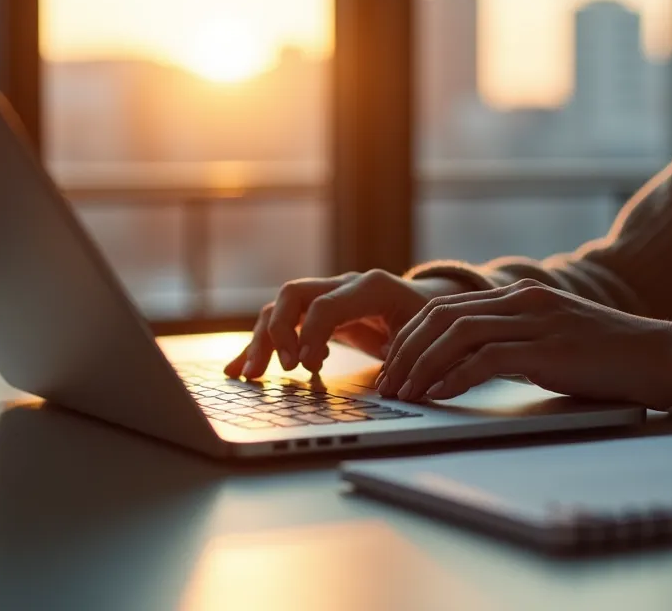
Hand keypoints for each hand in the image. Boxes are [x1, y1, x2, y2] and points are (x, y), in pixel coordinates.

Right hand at [225, 271, 470, 378]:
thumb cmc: (430, 324)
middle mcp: (343, 284)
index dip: (311, 335)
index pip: (326, 304)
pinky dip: (259, 345)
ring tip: (248, 376)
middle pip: (293, 295)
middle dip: (277, 333)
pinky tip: (239, 369)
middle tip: (276, 371)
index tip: (308, 368)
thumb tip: (387, 387)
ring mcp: (326, 295)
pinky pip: (281, 323)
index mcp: (371, 286)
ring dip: (260, 341)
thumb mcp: (424, 338)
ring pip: (279, 308)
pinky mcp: (316, 313)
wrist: (432, 305)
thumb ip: (405, 355)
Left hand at [376, 279, 671, 409]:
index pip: (447, 307)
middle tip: (386, 383)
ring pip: (455, 334)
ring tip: (403, 394)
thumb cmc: (611, 358)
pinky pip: (485, 360)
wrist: (663, 357)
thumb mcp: (554, 341)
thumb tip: (468, 367)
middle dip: (405, 350)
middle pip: (440, 316)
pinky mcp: (547, 349)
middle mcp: (523, 300)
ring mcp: (535, 321)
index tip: (392, 364)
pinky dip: (453, 378)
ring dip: (421, 366)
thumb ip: (515, 344)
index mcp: (522, 295)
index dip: (411, 335)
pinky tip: (437, 396)